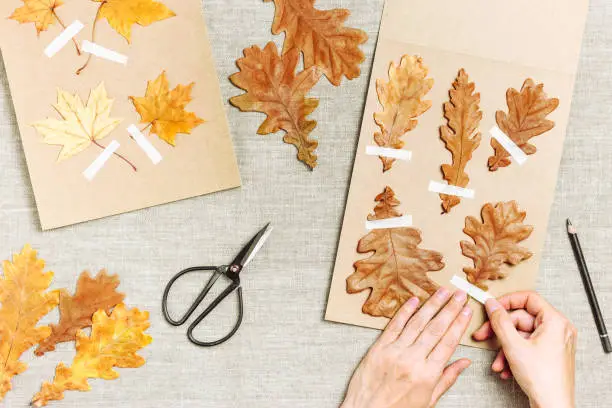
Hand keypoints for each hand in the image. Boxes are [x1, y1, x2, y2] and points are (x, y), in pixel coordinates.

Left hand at [341, 288, 472, 407]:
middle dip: (450, 309)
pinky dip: (405, 312)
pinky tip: (415, 300)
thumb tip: (464, 362)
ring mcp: (394, 352)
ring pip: (417, 323)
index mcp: (427, 374)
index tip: (467, 310)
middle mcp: (412, 360)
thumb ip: (446, 378)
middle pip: (435, 328)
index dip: (459, 324)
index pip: (448, 343)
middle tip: (460, 294)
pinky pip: (394, 326)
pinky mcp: (379, 348)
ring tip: (443, 291)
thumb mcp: (429, 400)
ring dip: (431, 304)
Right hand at [472, 291, 576, 407]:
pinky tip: (505, 367)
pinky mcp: (549, 354)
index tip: (492, 307)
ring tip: (496, 360)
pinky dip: (513, 354)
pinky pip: (527, 346)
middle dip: (500, 331)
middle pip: (521, 319)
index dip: (507, 300)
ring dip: (504, 347)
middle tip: (484, 334)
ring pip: (521, 335)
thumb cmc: (543, 380)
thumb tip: (492, 305)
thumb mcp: (514, 346)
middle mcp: (558, 329)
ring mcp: (554, 342)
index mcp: (555, 322)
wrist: (553, 406)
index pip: (529, 298)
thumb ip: (500, 321)